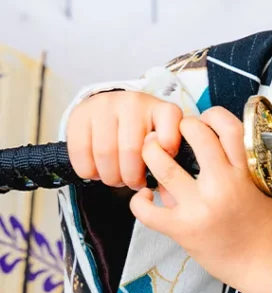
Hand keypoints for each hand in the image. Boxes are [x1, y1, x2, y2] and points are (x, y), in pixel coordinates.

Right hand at [67, 91, 183, 189]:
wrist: (114, 107)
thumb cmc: (143, 130)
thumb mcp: (165, 137)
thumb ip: (169, 158)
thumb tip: (169, 190)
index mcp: (163, 109)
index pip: (168, 133)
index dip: (165, 155)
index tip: (159, 167)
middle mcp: (135, 102)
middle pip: (130, 150)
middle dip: (131, 177)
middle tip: (132, 182)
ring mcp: (106, 105)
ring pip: (104, 153)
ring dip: (109, 176)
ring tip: (115, 178)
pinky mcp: (80, 115)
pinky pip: (80, 152)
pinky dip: (88, 170)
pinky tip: (97, 171)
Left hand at [129, 107, 271, 292]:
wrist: (259, 261)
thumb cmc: (260, 225)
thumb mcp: (256, 186)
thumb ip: (232, 167)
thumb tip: (199, 151)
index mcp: (244, 172)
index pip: (228, 128)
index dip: (211, 115)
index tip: (202, 118)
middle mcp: (221, 184)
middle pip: (195, 136)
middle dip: (178, 127)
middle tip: (170, 132)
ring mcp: (199, 207)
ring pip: (164, 168)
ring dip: (151, 154)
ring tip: (150, 153)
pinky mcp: (182, 229)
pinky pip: (148, 211)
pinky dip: (139, 201)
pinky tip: (145, 197)